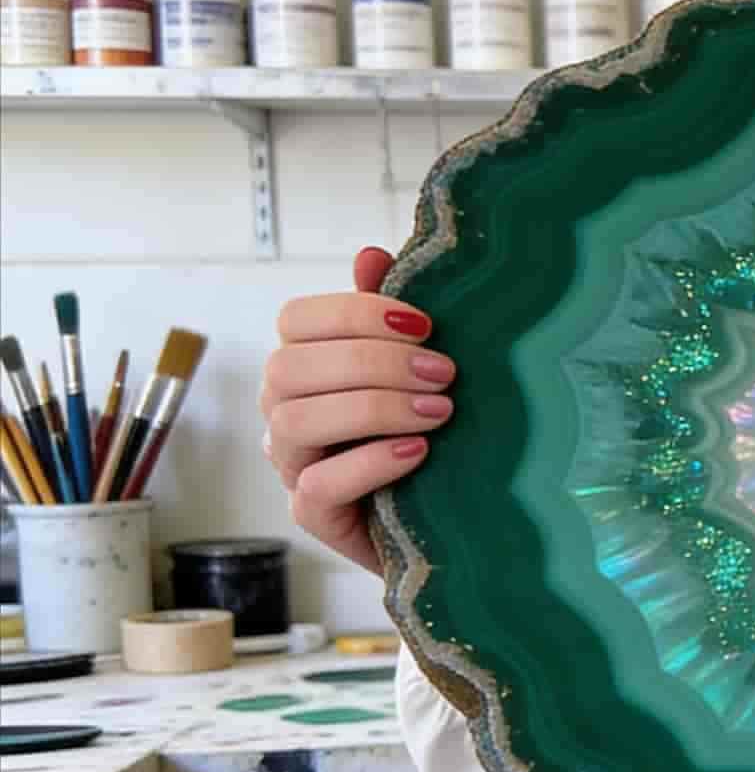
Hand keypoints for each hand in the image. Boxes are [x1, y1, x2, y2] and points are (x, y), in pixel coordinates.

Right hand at [261, 246, 453, 576]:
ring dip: (373, 409)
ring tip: (439, 411)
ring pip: (295, 423)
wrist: (451, 517)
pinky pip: (316, 486)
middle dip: (371, 362)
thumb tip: (371, 254)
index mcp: (305, 364)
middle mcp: (285, 410)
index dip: (355, 313)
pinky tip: (419, 452)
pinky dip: (369, 463)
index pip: (296, 320)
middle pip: (289, 368)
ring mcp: (293, 465)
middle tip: (445, 373)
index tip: (426, 325)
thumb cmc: (431, 429)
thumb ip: (392, 317)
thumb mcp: (420, 369)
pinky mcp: (312, 515)